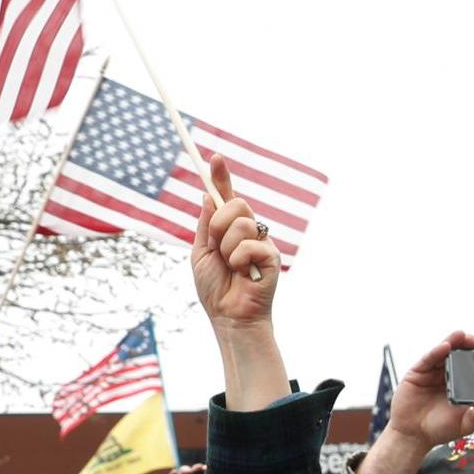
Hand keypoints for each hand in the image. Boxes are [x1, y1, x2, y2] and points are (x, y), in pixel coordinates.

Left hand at [193, 157, 288, 410]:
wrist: (229, 316)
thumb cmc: (215, 289)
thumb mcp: (201, 252)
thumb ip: (205, 225)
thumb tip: (205, 195)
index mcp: (229, 229)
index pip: (226, 196)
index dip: (221, 176)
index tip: (214, 157)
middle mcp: (248, 231)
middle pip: (235, 203)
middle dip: (219, 224)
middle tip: (218, 248)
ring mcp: (262, 242)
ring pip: (242, 223)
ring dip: (227, 247)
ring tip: (231, 266)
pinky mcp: (271, 257)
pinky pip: (250, 245)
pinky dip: (238, 260)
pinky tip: (243, 274)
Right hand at [359, 332, 473, 473]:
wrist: (413, 435)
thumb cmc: (439, 429)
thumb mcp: (464, 426)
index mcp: (463, 385)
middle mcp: (449, 375)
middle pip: (461, 355)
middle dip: (472, 346)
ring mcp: (433, 372)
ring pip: (446, 352)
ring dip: (455, 342)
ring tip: (464, 336)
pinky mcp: (418, 373)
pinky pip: (429, 359)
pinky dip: (437, 351)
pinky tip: (445, 346)